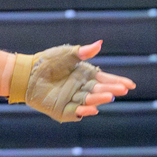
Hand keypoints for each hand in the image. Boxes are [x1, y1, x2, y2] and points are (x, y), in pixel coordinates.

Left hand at [11, 40, 135, 121]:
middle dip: (111, 89)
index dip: (117, 82)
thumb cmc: (46, 62)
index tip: (130, 84)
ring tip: (109, 95)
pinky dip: (84, 111)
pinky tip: (92, 108)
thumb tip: (100, 43)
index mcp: (85, 76)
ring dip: (100, 99)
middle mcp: (82, 89)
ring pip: (90, 101)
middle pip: (100, 90)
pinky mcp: (64, 110)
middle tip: (122, 89)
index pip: (105, 79)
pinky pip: (76, 112)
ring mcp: (74, 100)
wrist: (26, 73)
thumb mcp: (66, 55)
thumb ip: (83, 52)